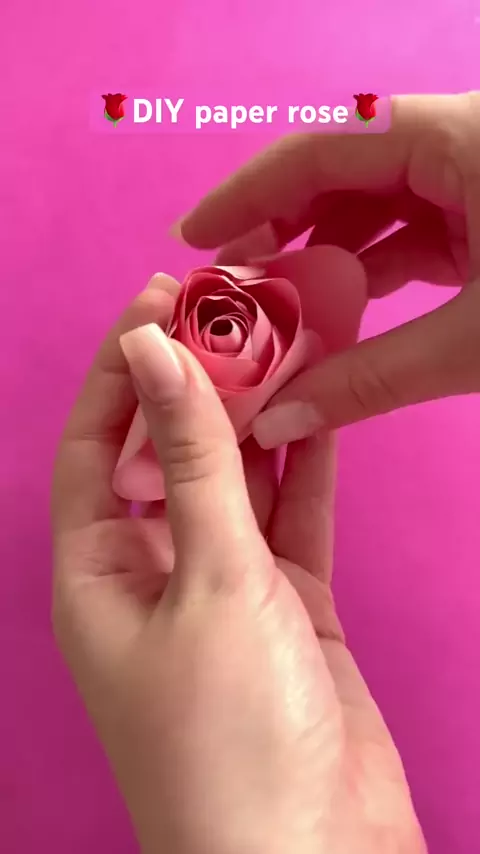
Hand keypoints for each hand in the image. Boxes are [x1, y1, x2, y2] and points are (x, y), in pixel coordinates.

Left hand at [52, 275, 425, 853]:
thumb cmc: (228, 738)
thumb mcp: (208, 580)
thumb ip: (191, 463)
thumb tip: (155, 352)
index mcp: (97, 575)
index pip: (93, 445)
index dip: (120, 370)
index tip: (159, 299)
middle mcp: (152, 576)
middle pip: (166, 456)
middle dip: (197, 385)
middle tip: (235, 310)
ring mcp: (223, 589)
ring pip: (236, 481)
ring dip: (257, 418)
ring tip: (283, 343)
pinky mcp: (286, 605)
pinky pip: (291, 518)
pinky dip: (304, 468)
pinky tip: (317, 413)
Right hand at [175, 92, 479, 447]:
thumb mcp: (475, 343)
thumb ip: (373, 380)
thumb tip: (276, 425)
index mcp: (457, 138)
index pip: (324, 146)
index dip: (249, 192)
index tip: (192, 239)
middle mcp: (460, 142)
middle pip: (343, 172)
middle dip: (283, 231)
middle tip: (232, 290)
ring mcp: (476, 175)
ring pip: (377, 202)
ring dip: (325, 258)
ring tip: (277, 313)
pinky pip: (413, 226)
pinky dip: (371, 268)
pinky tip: (338, 313)